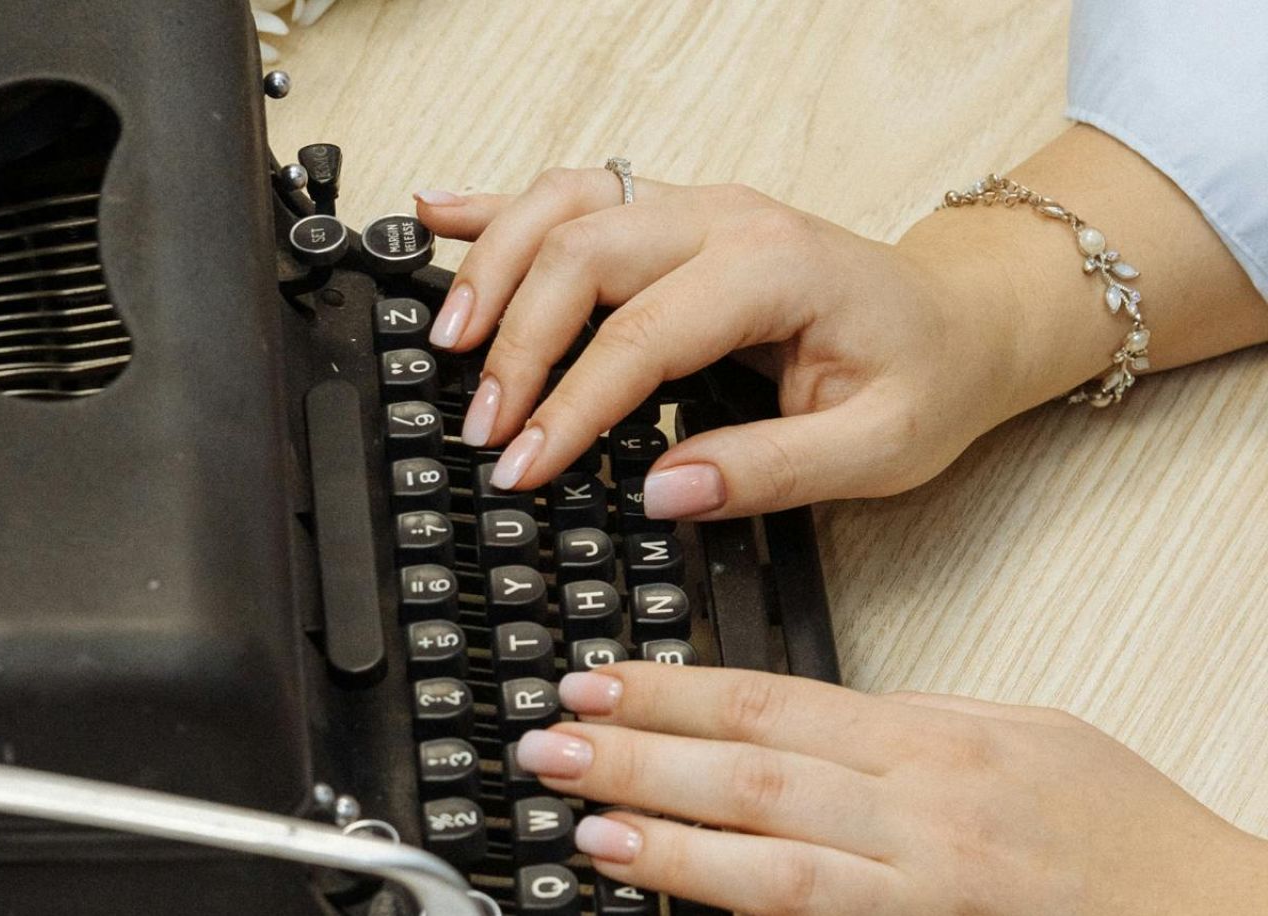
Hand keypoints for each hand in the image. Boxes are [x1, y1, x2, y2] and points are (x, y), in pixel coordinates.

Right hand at [415, 170, 1041, 519]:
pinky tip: (437, 216)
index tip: (524, 468)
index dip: (571, 406)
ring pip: (562, 206)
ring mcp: (692, 206)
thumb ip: (770, 472)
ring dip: (491, 266)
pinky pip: (570, 191)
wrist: (961, 317)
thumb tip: (661, 493)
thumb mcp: (880, 448)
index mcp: (775, 269)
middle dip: (515, 344)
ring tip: (447, 341)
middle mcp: (725, 218)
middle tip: (481, 429)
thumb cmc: (925, 376)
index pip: (642, 333)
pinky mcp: (669, 214)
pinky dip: (499, 207)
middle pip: (581, 253)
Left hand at [513, 664, 1267, 914]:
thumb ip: (908, 722)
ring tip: (582, 827)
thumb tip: (807, 711)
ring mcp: (918, 895)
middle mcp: (919, 817)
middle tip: (549, 745)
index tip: (597, 682)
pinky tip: (671, 900)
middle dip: (638, 757)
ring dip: (664, 844)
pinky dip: (737, 914)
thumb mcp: (1022, 735)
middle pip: (750, 777)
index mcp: (933, 744)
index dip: (672, 692)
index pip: (772, 704)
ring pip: (769, 867)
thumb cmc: (1122, 832)